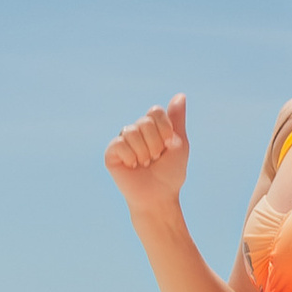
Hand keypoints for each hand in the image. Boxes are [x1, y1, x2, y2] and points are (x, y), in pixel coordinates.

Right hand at [105, 92, 189, 219]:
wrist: (158, 196)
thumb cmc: (170, 173)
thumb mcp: (179, 144)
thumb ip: (177, 120)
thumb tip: (180, 95)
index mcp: (150, 127)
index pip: (155, 111)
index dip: (165, 129)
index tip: (168, 145)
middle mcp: (135, 131)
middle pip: (145, 122)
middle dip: (155, 144)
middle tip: (154, 159)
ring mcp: (122, 141)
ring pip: (132, 131)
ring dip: (144, 152)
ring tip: (144, 164)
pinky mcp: (111, 153)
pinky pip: (120, 144)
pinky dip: (131, 157)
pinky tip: (132, 167)